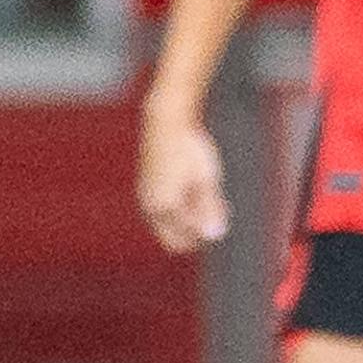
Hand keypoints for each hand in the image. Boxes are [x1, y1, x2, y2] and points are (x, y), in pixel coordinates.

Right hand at [136, 116, 229, 252]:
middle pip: (172, 240)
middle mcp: (149, 208)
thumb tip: (216, 236)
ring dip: (185, 220)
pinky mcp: (147, 192)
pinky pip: (162, 215)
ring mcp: (145, 200)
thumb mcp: (206, 178)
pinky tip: (190, 185)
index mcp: (162, 206)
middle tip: (210, 204)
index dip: (203, 232)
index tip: (217, 209)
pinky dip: (178, 210)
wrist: (166, 122)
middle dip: (192, 232)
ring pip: (167, 228)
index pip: (184, 240)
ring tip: (200, 189)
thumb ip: (210, 208)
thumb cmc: (190, 148)